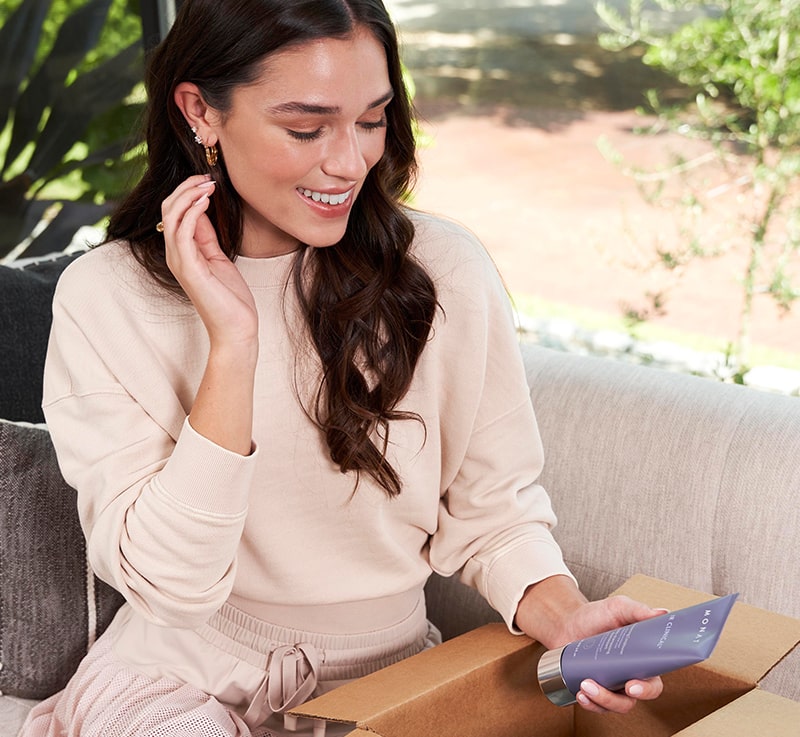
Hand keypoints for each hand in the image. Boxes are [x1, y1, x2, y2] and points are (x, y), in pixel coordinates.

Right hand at [160, 174, 257, 348]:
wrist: (236, 328)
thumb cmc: (230, 298)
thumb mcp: (219, 258)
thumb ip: (207, 236)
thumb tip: (202, 209)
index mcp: (181, 252)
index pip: (173, 212)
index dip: (187, 192)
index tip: (208, 179)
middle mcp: (175, 255)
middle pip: (167, 209)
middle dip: (185, 188)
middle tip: (207, 176)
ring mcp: (179, 262)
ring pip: (171, 217)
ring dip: (188, 195)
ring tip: (208, 184)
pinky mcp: (189, 268)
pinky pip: (182, 232)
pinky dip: (192, 212)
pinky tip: (205, 201)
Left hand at [515, 576, 664, 713]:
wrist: (568, 623)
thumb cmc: (597, 616)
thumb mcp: (617, 608)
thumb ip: (637, 610)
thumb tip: (661, 613)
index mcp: (642, 660)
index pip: (653, 682)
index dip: (647, 689)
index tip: (632, 685)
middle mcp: (630, 676)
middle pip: (634, 699)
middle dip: (620, 699)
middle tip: (604, 689)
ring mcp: (612, 686)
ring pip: (615, 705)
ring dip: (602, 700)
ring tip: (585, 685)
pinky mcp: (595, 691)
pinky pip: (597, 706)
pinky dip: (589, 704)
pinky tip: (580, 694)